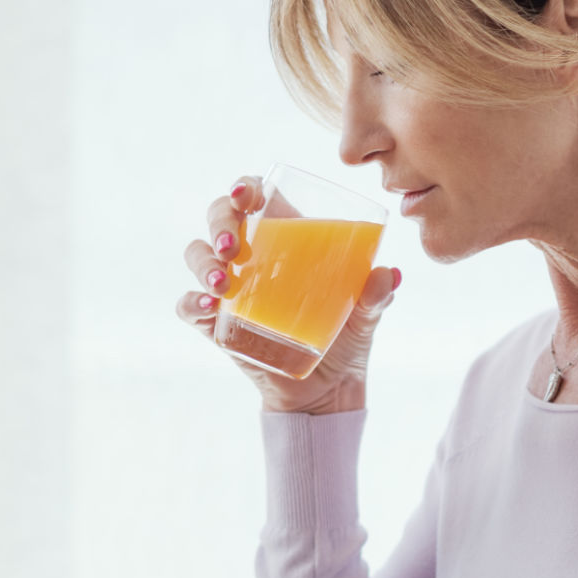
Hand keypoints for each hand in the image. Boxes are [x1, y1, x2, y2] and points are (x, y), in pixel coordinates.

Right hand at [175, 176, 399, 414]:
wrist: (327, 391)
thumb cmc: (345, 340)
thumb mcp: (366, 316)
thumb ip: (376, 296)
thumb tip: (388, 275)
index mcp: (285, 238)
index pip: (255, 196)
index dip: (245, 186)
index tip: (248, 194)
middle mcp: (251, 255)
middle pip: (220, 217)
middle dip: (220, 221)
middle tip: (232, 245)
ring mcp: (228, 288)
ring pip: (197, 254)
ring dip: (203, 261)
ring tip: (221, 281)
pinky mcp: (215, 324)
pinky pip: (189, 306)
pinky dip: (192, 303)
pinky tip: (209, 307)